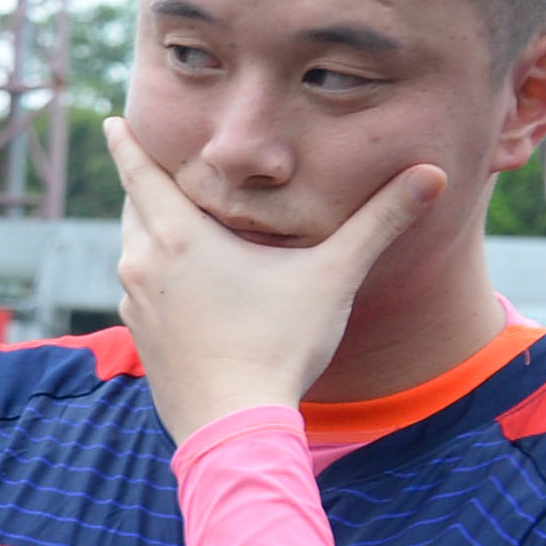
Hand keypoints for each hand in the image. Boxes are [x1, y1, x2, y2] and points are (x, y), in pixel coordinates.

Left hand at [101, 113, 445, 441]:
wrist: (233, 425)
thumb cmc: (280, 346)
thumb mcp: (334, 277)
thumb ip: (379, 222)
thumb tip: (434, 174)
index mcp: (178, 238)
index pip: (140, 175)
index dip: (127, 145)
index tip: (111, 120)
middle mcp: (143, 265)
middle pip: (134, 210)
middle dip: (143, 186)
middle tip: (152, 165)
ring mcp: (135, 304)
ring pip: (133, 251)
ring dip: (149, 232)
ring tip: (170, 219)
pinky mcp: (141, 338)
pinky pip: (140, 290)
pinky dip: (154, 273)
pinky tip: (181, 283)